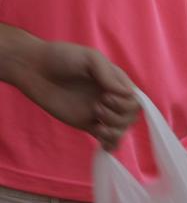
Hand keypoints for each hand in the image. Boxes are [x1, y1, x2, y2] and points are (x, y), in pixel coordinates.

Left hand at [13, 40, 139, 150]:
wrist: (34, 69)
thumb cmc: (62, 57)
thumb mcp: (90, 57)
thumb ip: (108, 74)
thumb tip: (127, 93)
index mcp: (116, 82)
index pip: (135, 99)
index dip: (125, 103)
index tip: (105, 95)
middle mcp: (111, 98)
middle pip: (131, 116)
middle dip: (118, 116)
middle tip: (96, 107)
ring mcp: (100, 112)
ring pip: (121, 129)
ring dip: (114, 130)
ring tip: (96, 122)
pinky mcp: (87, 124)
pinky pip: (106, 139)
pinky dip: (110, 145)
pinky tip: (104, 145)